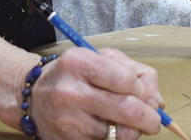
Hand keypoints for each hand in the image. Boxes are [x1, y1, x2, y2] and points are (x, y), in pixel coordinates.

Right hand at [28, 47, 165, 139]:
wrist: (33, 97)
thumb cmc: (73, 75)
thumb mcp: (99, 59)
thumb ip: (133, 72)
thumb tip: (157, 100)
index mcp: (79, 64)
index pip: (126, 80)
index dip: (143, 90)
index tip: (145, 93)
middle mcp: (71, 93)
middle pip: (127, 110)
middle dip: (150, 118)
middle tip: (154, 119)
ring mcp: (69, 121)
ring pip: (120, 134)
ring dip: (135, 131)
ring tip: (130, 123)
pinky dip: (117, 139)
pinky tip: (111, 130)